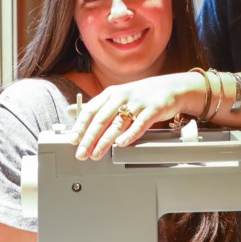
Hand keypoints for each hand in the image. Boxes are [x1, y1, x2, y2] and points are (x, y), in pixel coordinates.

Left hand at [68, 73, 196, 159]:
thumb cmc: (141, 95)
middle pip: (102, 119)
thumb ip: (95, 106)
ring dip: (105, 141)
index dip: (81, 126)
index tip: (73, 140)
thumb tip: (70, 112)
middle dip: (90, 137)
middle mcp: (122, 96)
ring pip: (118, 123)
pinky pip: (140, 124)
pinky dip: (130, 134)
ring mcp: (138, 103)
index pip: (91, 109)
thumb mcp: (116, 96)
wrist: (170, 87)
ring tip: (97, 153)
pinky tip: (121, 144)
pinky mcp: (153, 109)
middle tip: (82, 152)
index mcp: (111, 93)